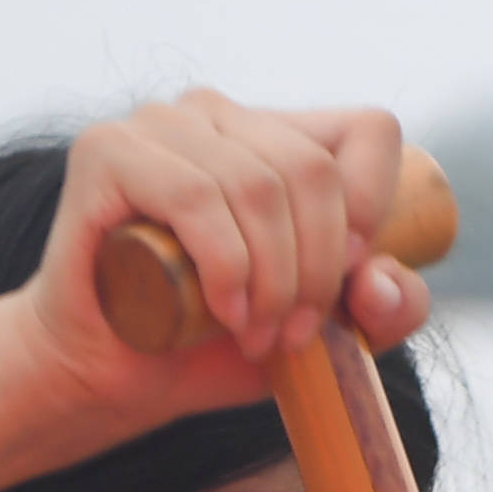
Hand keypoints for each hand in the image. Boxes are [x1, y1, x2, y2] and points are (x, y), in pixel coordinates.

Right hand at [10, 90, 432, 411]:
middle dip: (317, 271)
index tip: (348, 284)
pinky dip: (224, 264)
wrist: (108, 376)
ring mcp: (162, 124)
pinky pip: (195, 197)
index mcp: (277, 137)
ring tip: (255, 338)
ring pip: (257, 186)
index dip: (375, 207)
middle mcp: (220, 115)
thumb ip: (384, 310)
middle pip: (314, 170)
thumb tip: (380, 277)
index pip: (369, 130)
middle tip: (292, 337)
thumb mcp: (325, 336)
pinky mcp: (108, 150)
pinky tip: (223, 312)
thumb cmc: (210, 347)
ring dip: (270, 280)